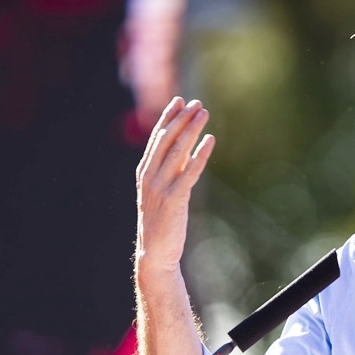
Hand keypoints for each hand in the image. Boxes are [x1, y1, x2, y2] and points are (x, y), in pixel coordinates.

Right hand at [135, 97, 214, 272]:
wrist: (156, 254)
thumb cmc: (162, 223)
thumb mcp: (164, 191)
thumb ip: (172, 170)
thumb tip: (186, 148)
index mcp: (144, 173)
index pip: (156, 139)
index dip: (168, 118)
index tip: (179, 100)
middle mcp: (149, 177)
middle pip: (166, 141)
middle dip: (181, 119)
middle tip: (196, 103)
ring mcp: (160, 188)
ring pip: (177, 152)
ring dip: (191, 130)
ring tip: (204, 113)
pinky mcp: (174, 200)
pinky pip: (189, 172)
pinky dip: (200, 155)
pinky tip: (210, 141)